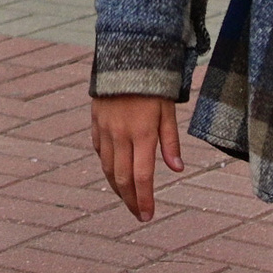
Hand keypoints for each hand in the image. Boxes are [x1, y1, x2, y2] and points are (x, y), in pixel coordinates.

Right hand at [91, 95, 182, 221]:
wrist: (125, 57)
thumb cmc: (153, 84)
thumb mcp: (168, 111)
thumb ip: (170, 142)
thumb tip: (177, 170)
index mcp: (142, 133)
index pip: (142, 176)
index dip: (145, 199)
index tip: (148, 215)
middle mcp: (120, 135)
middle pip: (122, 178)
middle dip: (130, 200)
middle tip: (138, 215)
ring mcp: (105, 130)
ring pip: (107, 168)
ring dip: (117, 187)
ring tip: (127, 198)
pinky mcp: (95, 123)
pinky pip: (99, 151)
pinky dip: (106, 166)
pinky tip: (114, 172)